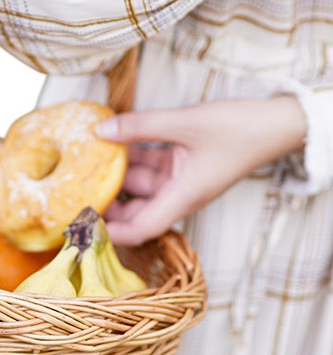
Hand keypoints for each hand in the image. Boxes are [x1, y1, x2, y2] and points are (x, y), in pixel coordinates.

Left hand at [94, 96, 306, 245]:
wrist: (279, 121)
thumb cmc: (242, 128)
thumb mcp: (186, 122)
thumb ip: (141, 126)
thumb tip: (100, 129)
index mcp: (185, 196)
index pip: (142, 228)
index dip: (112, 233)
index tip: (83, 227)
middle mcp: (181, 194)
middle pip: (136, 211)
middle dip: (108, 204)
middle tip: (75, 192)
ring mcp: (181, 180)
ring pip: (140, 186)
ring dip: (117, 176)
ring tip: (85, 162)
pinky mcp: (182, 164)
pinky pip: (150, 167)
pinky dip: (132, 157)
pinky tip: (110, 141)